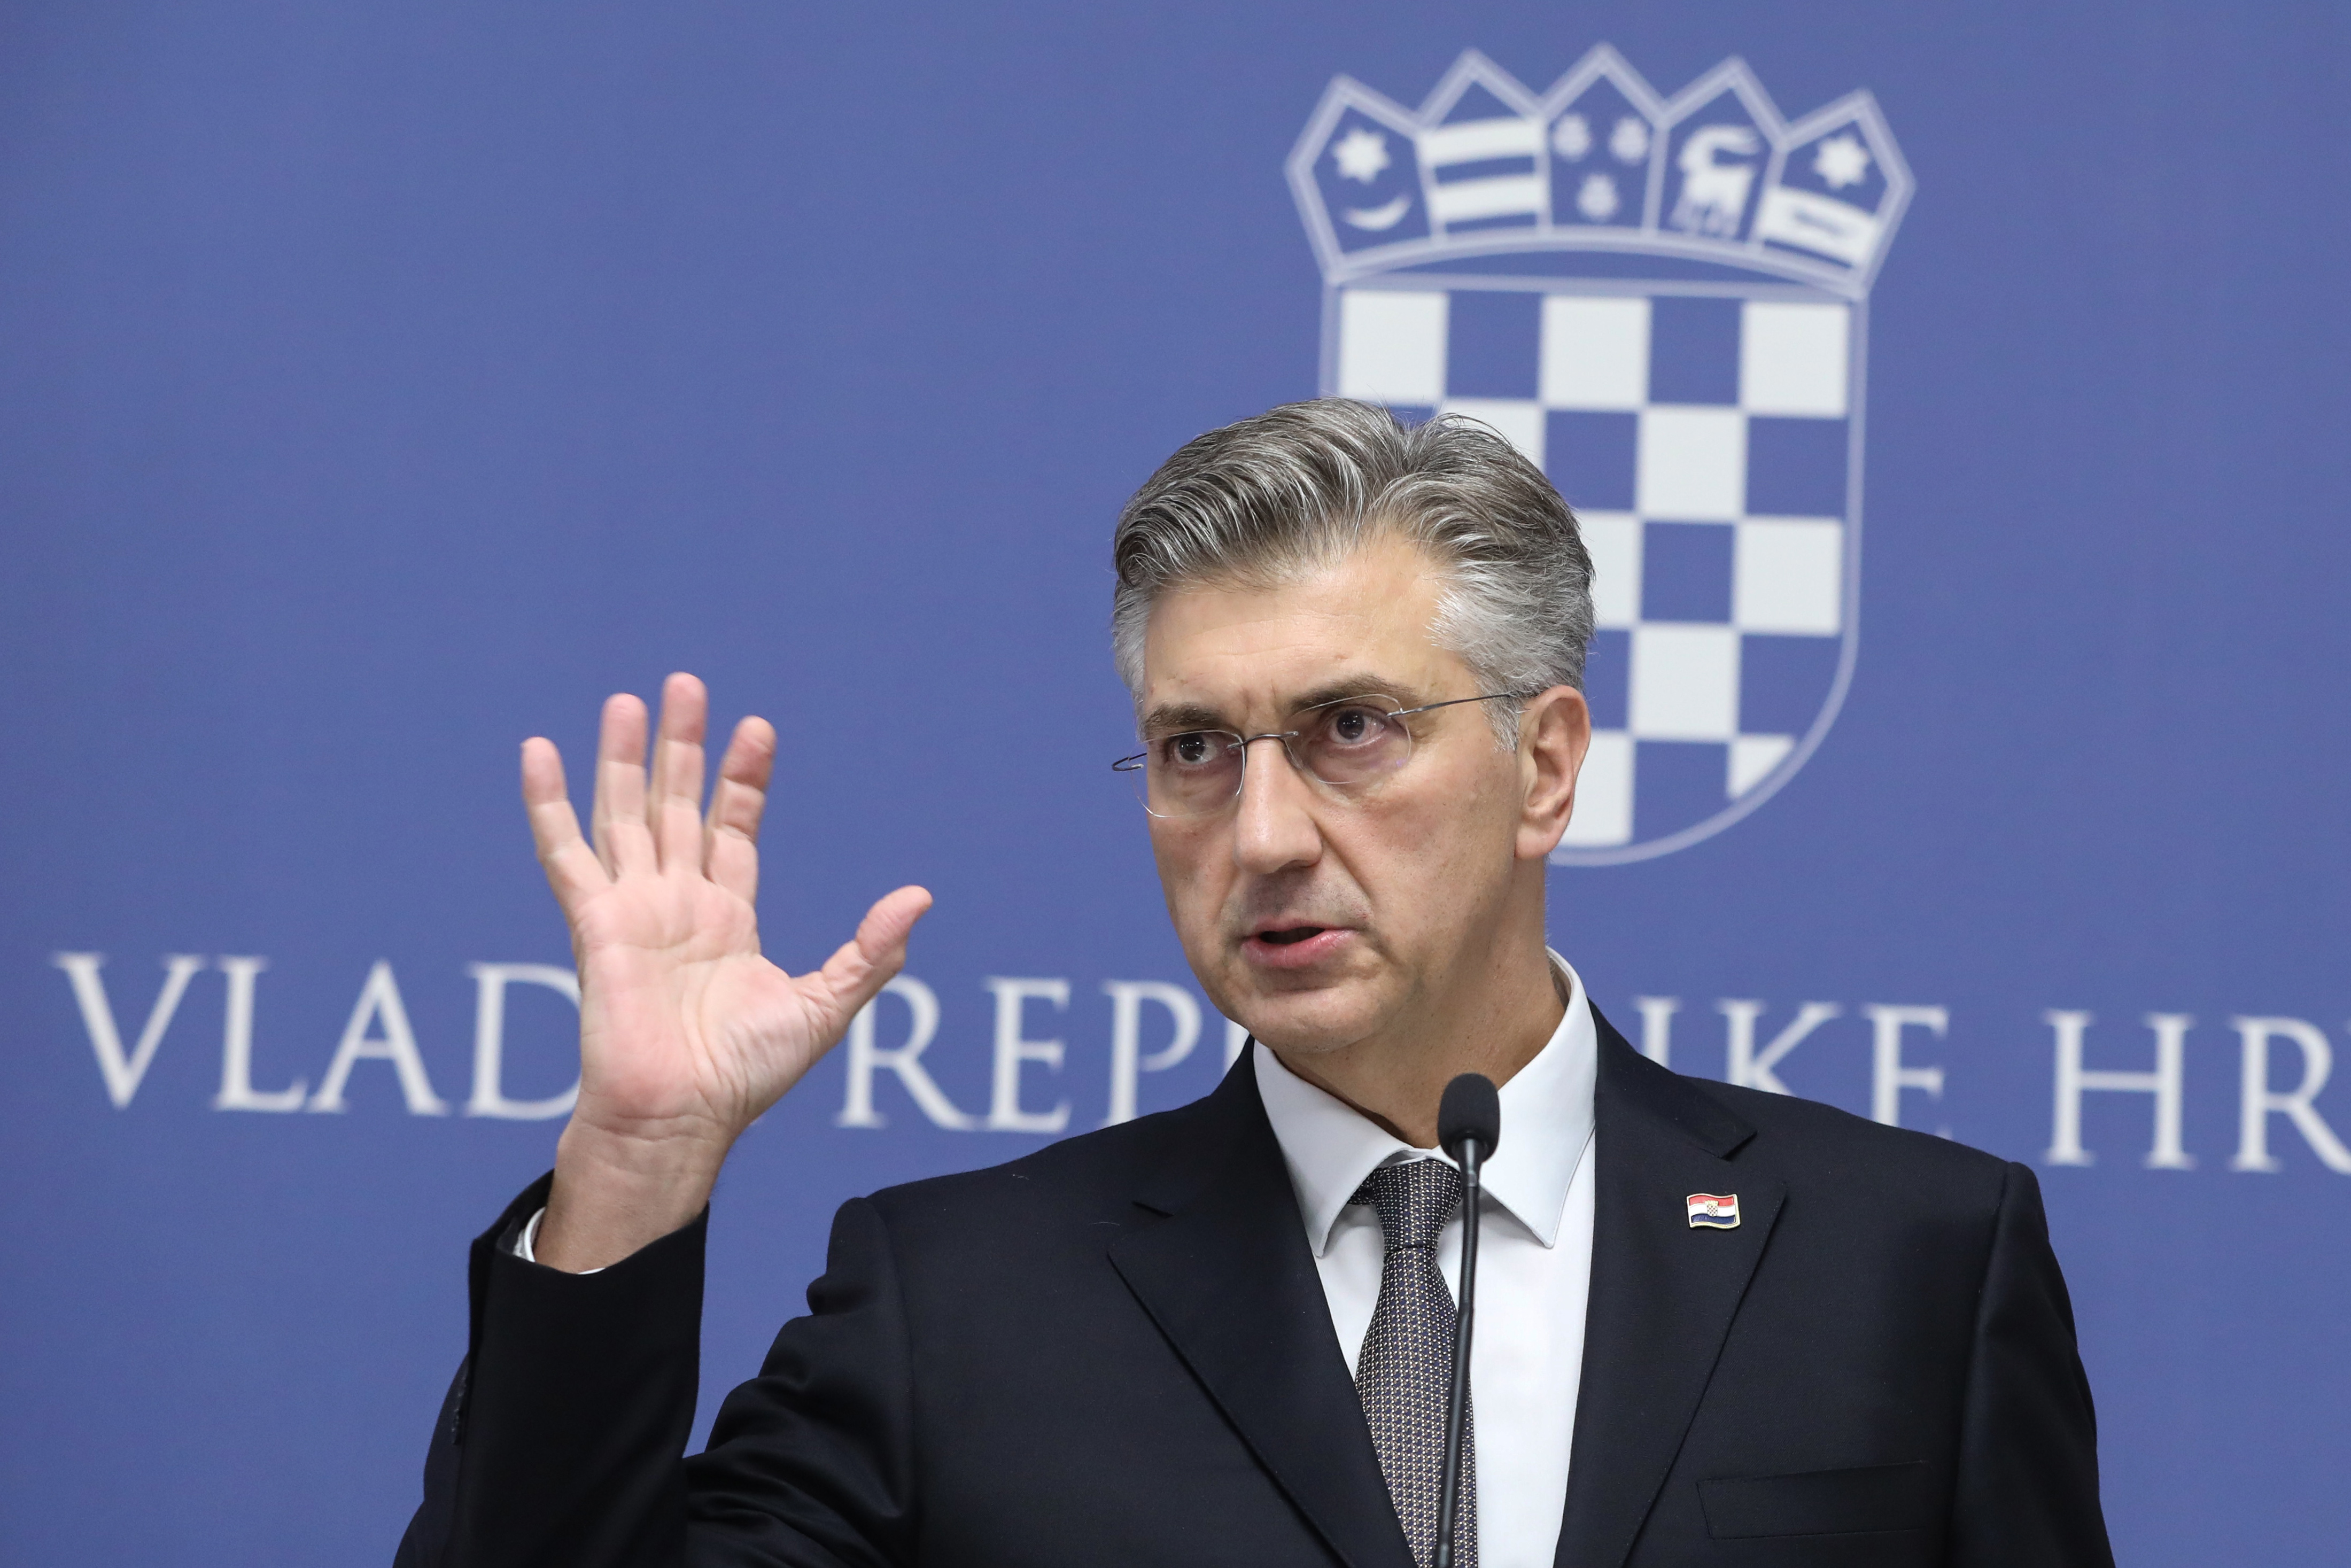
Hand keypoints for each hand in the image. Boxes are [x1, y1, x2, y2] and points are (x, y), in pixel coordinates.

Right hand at [523, 673, 929, 1269]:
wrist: (683, 1118)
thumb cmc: (745, 1077)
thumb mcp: (825, 1006)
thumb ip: (871, 951)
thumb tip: (920, 896)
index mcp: (727, 919)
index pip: (734, 829)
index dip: (744, 780)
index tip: (758, 730)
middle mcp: (677, 904)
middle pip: (676, 806)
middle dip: (683, 747)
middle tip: (687, 685)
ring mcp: (633, 909)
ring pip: (625, 814)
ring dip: (624, 757)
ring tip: (630, 699)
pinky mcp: (595, 924)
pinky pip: (565, 853)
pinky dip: (548, 802)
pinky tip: (539, 750)